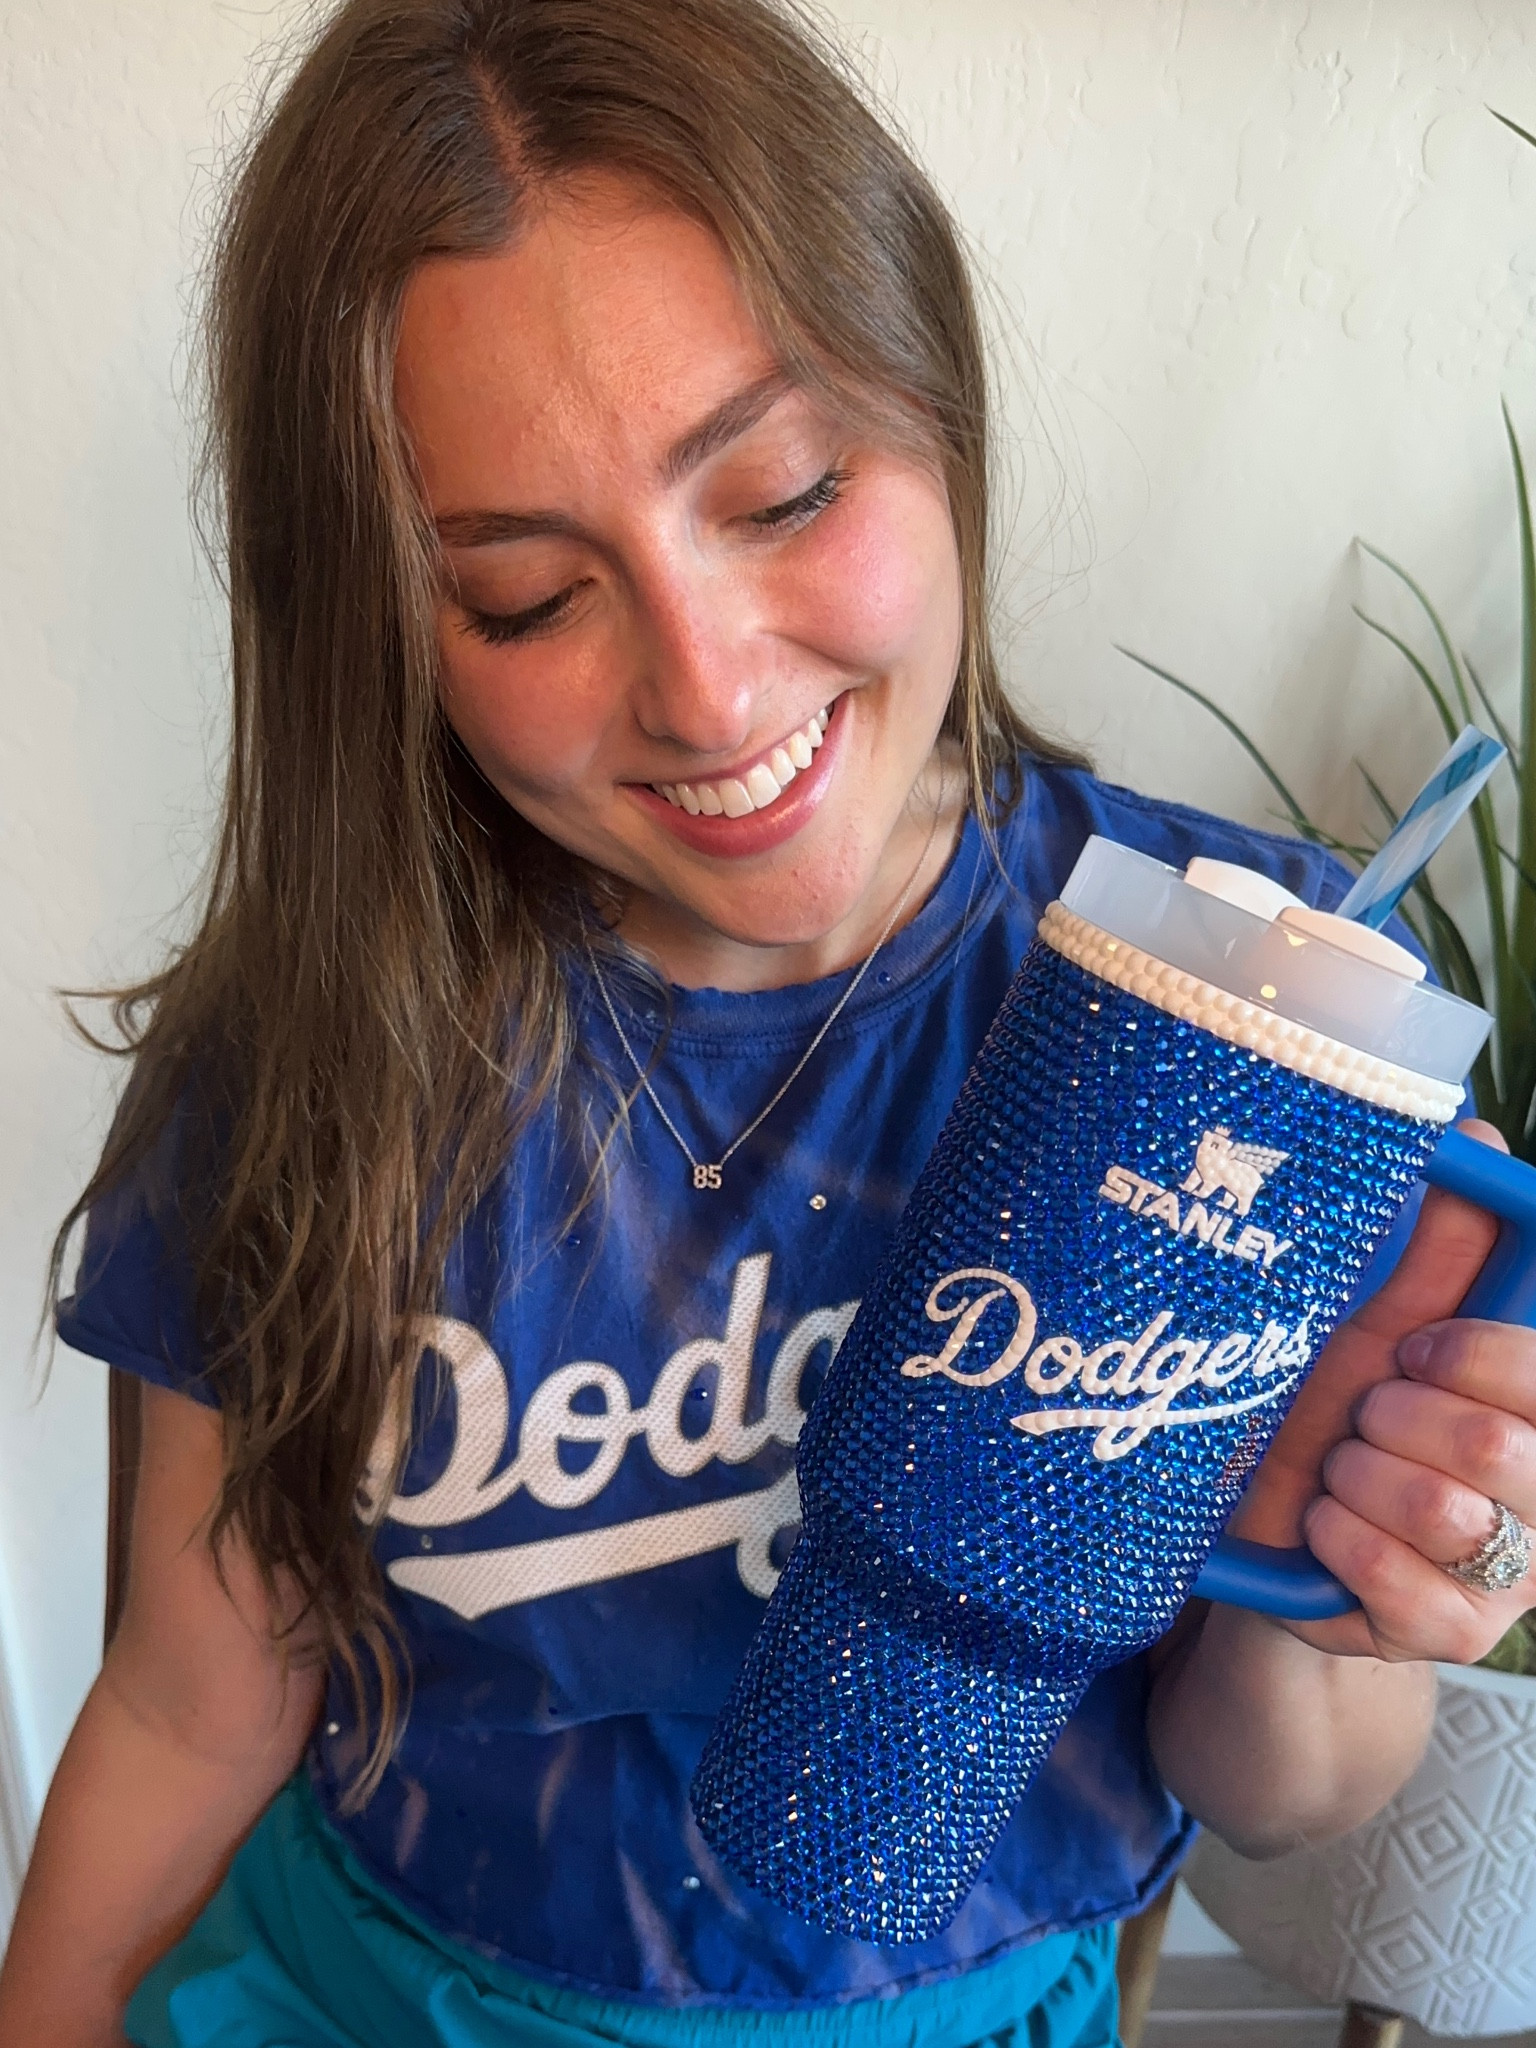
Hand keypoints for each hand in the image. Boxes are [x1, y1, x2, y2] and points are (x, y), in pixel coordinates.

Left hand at [1229, 1120, 1535, 1662]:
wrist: (1270, 1520)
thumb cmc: (1333, 1402)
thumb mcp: (1378, 1317)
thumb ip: (1438, 1244)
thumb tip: (1473, 1139)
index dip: (1472, 1352)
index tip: (1409, 1345)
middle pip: (1497, 1448)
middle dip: (1397, 1415)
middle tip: (1361, 1411)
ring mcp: (1509, 1578)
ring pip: (1448, 1513)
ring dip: (1360, 1475)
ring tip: (1336, 1464)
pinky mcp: (1451, 1635)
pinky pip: (1401, 1583)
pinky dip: (1341, 1536)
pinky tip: (1324, 1521)